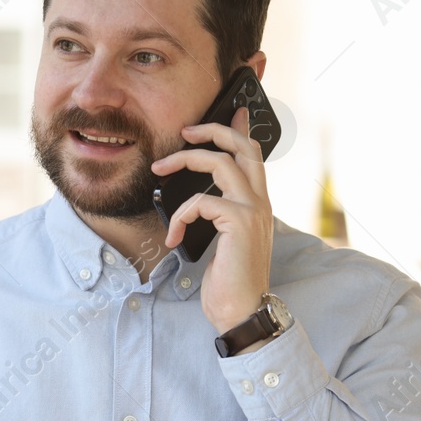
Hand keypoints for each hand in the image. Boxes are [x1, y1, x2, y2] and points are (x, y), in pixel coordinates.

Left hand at [151, 103, 273, 332]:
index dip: (241, 129)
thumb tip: (202, 199)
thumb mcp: (226, 240)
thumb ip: (221, 214)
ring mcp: (252, 210)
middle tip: (184, 131)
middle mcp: (260, 201)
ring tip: (159, 170)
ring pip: (220, 163)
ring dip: (184, 161)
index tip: (233, 110)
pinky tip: (174, 238)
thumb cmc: (231, 280)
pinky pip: (201, 201)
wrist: (242, 310)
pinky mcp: (239, 222)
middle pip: (240, 147)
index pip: (253, 155)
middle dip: (211, 130)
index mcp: (258, 203)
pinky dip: (181, 215)